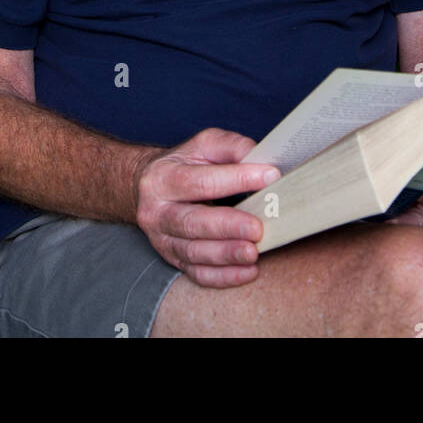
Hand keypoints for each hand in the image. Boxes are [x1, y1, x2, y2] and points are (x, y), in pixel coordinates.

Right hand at [133, 128, 279, 287]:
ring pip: (194, 252)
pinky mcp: (173, 260)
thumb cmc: (184, 164)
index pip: (200, 181)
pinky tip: (248, 271)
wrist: (152, 188)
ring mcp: (163, 239)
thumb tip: (261, 160)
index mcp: (163, 178)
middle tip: (257, 228)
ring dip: (226, 255)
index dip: (236, 179)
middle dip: (227, 227)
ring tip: (253, 252)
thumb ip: (231, 147)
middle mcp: (157, 211)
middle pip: (192, 223)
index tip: (270, 177)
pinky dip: (223, 276)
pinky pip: (197, 274)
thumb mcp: (203, 145)